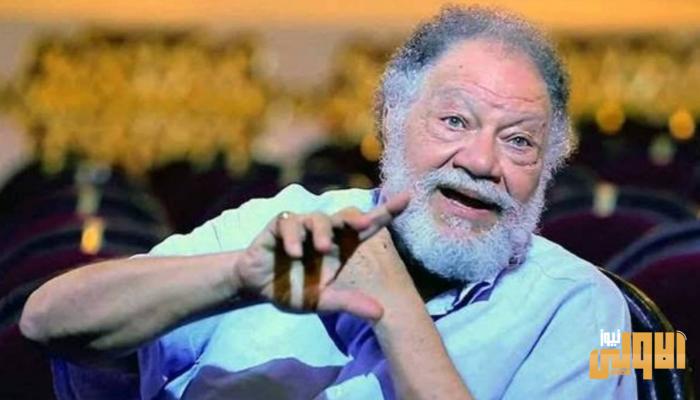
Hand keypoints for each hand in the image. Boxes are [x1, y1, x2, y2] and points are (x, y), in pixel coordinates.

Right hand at [237, 193, 410, 320]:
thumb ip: (350, 303)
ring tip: (322, 249)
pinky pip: (290, 223)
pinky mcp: (281, 225)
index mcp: (341, 246)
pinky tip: (294, 252)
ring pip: (317, 218)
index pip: (368, 227)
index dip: (387, 212)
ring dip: (322, 232)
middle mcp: (325, 232)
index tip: (407, 198)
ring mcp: (303, 226)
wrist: (258, 288)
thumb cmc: (295, 289)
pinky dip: (293, 237)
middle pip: (345, 216)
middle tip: (364, 224)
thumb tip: (381, 313)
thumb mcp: (324, 301)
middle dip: (356, 217)